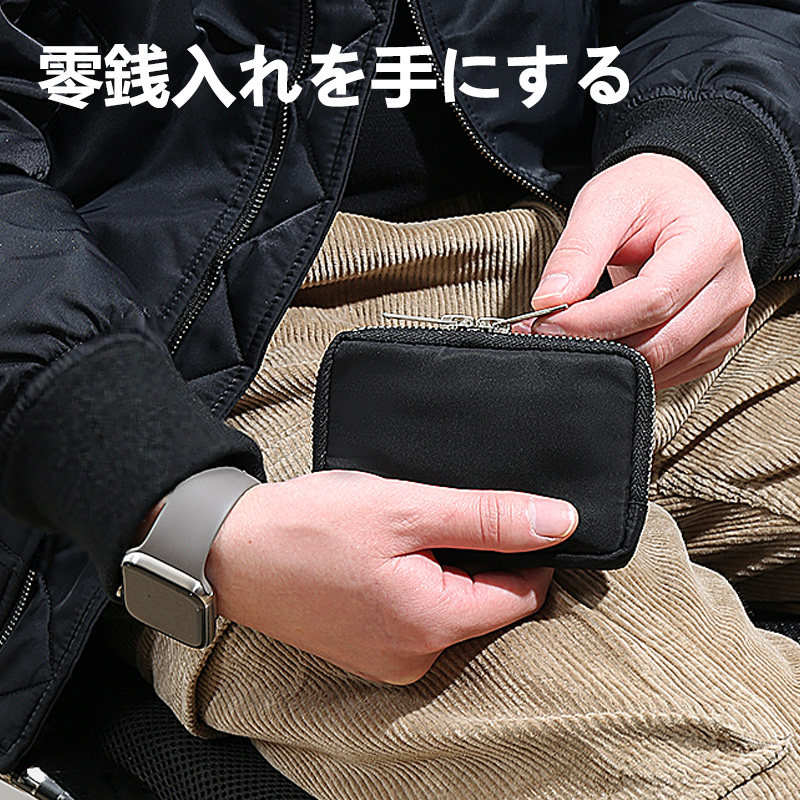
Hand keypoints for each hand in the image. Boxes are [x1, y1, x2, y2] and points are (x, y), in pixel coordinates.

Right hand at [206, 470, 577, 683]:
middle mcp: (415, 658)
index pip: (521, 594)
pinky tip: (386, 553)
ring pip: (450, 609)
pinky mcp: (366, 650)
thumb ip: (487, 518)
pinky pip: (416, 616)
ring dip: (444, 568)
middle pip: (485, 604)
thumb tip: (561, 522)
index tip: (502, 514)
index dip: (525, 549)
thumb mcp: (407, 508)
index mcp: (432, 625)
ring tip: (404, 531)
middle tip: (437, 515)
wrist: (229, 549)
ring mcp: (387, 659)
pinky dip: (416, 583)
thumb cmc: (310, 526)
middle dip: (477, 557)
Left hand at [517, 154, 755, 388]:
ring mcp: (728, 319)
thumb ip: (577, 253)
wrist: (677, 199)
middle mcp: (730, 286)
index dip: (593, 321)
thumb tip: (549, 301)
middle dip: (595, 344)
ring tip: (571, 336)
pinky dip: (632, 368)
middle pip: (659, 342)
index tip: (546, 322)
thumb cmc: (643, 196)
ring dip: (610, 361)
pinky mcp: (716, 341)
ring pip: (663, 363)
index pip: (650, 301)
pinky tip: (604, 343)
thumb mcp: (603, 205)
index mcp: (710, 243)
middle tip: (546, 334)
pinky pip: (672, 371)